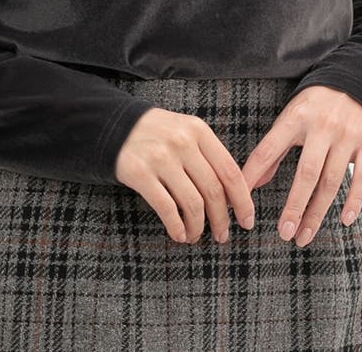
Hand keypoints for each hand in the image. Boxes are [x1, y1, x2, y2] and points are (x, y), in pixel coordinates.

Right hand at [114, 107, 255, 244]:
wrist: (115, 125)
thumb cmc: (159, 134)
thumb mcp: (187, 132)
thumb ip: (209, 156)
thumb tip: (235, 196)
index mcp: (199, 130)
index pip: (229, 171)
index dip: (243, 200)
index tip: (247, 220)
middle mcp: (182, 141)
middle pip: (213, 190)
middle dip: (222, 219)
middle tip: (222, 235)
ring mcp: (160, 157)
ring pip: (192, 203)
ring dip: (198, 226)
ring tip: (196, 235)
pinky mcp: (139, 172)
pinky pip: (166, 208)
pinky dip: (176, 227)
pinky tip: (179, 234)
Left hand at [240, 86, 361, 247]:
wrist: (355, 78)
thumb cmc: (315, 104)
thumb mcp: (290, 116)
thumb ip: (273, 148)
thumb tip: (253, 183)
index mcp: (294, 118)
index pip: (268, 150)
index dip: (253, 176)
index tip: (243, 205)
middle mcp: (321, 127)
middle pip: (306, 174)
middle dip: (294, 206)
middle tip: (284, 233)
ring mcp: (347, 136)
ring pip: (331, 181)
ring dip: (317, 212)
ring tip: (305, 236)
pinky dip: (354, 201)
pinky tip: (344, 220)